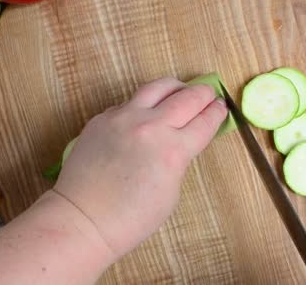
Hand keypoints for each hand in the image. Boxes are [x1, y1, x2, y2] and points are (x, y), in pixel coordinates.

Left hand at [53, 77, 227, 260]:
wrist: (85, 218)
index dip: (217, 113)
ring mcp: (124, 118)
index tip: (221, 108)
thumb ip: (178, 159)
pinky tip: (145, 115)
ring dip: (176, 88)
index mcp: (173, 151)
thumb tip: (181, 139)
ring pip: (158, 87)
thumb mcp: (171, 191)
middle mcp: (150, 127)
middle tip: (209, 95)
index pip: (205, 122)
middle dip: (204, 94)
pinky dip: (144, 104)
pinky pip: (130, 102)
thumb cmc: (131, 217)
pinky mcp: (103, 117)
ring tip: (180, 92)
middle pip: (188, 97)